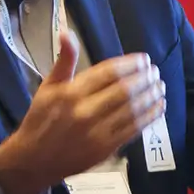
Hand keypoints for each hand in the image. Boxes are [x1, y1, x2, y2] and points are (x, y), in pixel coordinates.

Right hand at [0, 32, 166, 193]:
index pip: (107, 73)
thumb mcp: (47, 87)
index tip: (144, 59)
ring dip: (150, 96)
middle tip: (155, 71)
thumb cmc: (40, 120)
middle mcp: (85, 112)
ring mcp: (97, 132)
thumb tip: (68, 33)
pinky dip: (149, 117)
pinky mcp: (106, 149)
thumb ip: (64, 61)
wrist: (34, 160)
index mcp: (70, 93)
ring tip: (160, 86)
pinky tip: (158, 107)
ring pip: (132, 110)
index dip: (130, 64)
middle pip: (124, 90)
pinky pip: (133, 130)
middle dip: (144, 79)